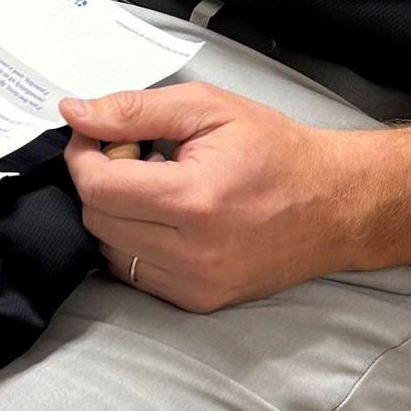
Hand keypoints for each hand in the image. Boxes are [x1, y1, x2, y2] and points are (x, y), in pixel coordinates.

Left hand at [61, 84, 357, 311]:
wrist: (336, 204)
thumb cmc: (277, 151)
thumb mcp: (209, 109)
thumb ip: (134, 110)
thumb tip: (74, 114)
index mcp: (193, 200)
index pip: (98, 187)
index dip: (85, 154)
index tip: (98, 135)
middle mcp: (192, 253)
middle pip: (97, 219)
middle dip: (102, 182)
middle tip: (137, 155)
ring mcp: (196, 285)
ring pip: (110, 250)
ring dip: (118, 214)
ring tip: (158, 187)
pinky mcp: (199, 301)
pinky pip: (136, 274)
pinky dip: (136, 242)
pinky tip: (169, 218)